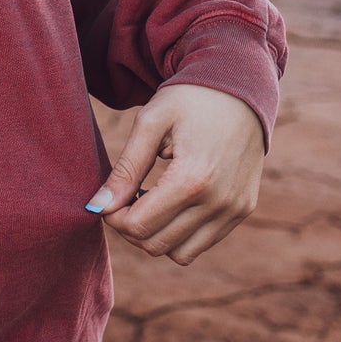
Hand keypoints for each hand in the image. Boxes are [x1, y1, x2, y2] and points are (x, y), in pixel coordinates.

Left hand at [85, 83, 265, 265]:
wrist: (241, 88)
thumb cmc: (189, 99)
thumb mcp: (151, 123)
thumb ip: (125, 168)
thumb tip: (98, 207)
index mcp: (192, 179)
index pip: (139, 226)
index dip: (114, 216)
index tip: (109, 196)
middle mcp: (219, 202)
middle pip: (156, 244)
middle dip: (131, 227)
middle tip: (125, 197)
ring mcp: (234, 210)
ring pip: (180, 253)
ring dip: (157, 234)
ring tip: (149, 200)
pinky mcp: (243, 210)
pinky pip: (203, 243)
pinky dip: (181, 233)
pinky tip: (172, 201)